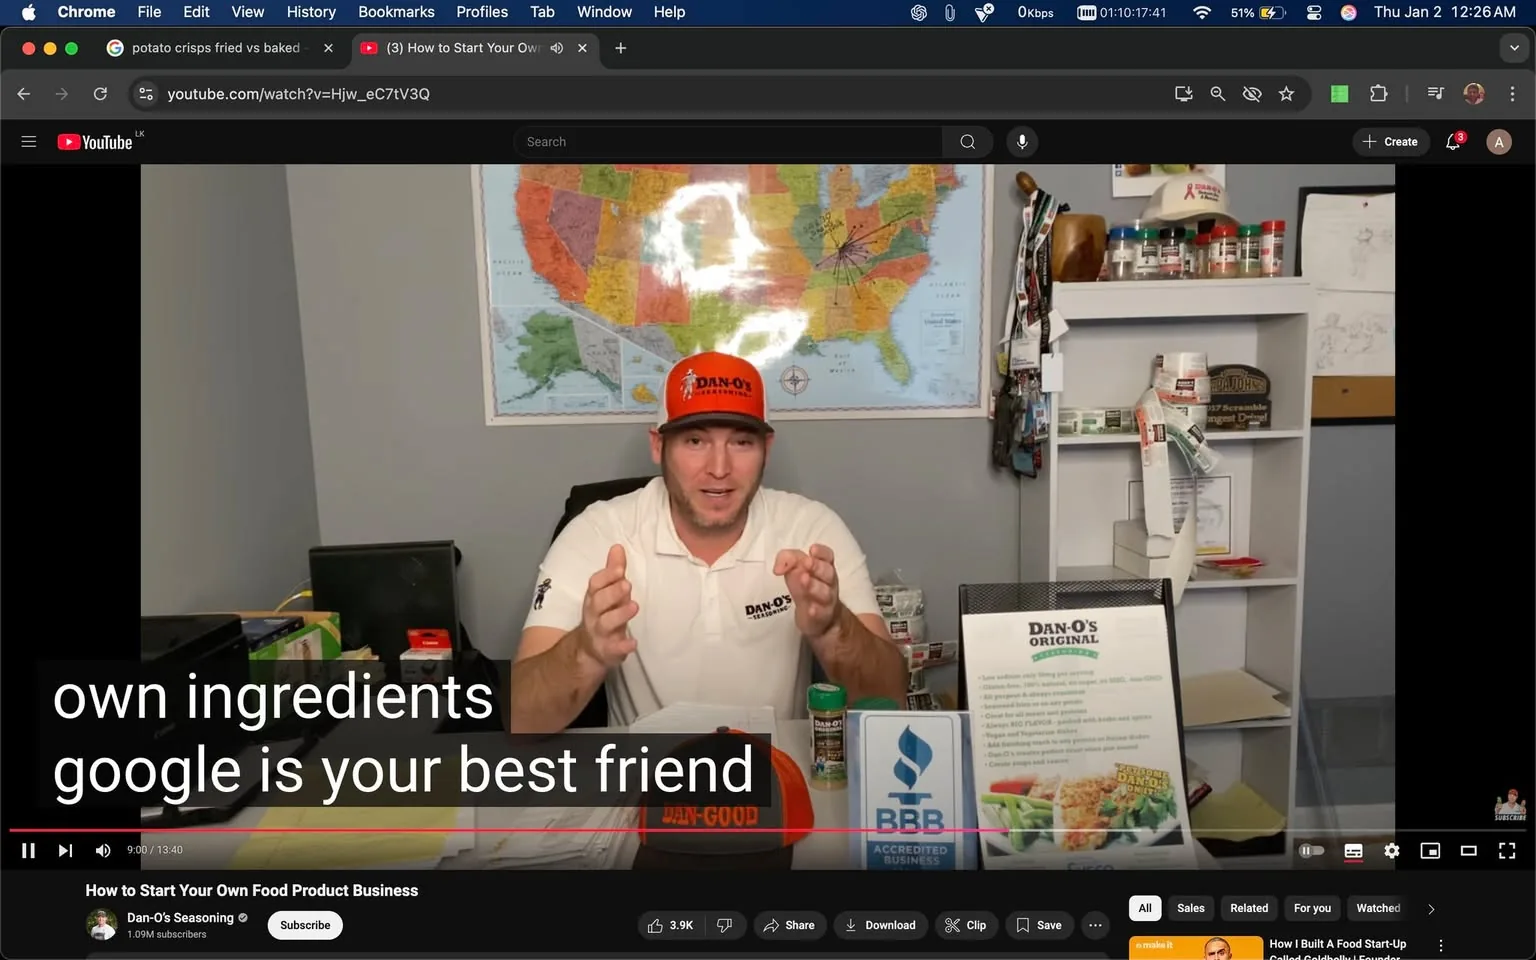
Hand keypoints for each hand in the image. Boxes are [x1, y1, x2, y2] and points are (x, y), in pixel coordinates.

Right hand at [579, 545, 638, 667]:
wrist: (589, 650)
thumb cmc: (603, 614)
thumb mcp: (606, 592)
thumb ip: (613, 572)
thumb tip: (618, 547)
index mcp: (594, 598)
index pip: (595, 584)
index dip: (606, 576)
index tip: (620, 569)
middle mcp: (594, 614)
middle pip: (599, 602)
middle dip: (612, 592)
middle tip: (627, 585)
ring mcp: (600, 633)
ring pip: (606, 624)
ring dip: (620, 615)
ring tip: (634, 606)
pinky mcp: (608, 650)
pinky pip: (614, 649)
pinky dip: (623, 646)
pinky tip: (633, 642)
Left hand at [774, 543, 840, 639]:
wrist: (820, 618)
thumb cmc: (806, 587)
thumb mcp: (796, 570)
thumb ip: (788, 560)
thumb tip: (778, 567)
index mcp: (824, 567)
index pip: (827, 556)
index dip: (821, 552)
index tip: (812, 549)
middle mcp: (829, 583)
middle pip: (827, 572)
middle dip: (817, 566)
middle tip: (806, 563)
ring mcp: (827, 601)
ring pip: (824, 592)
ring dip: (814, 586)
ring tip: (804, 579)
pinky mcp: (820, 617)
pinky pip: (820, 613)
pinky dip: (816, 610)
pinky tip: (811, 609)